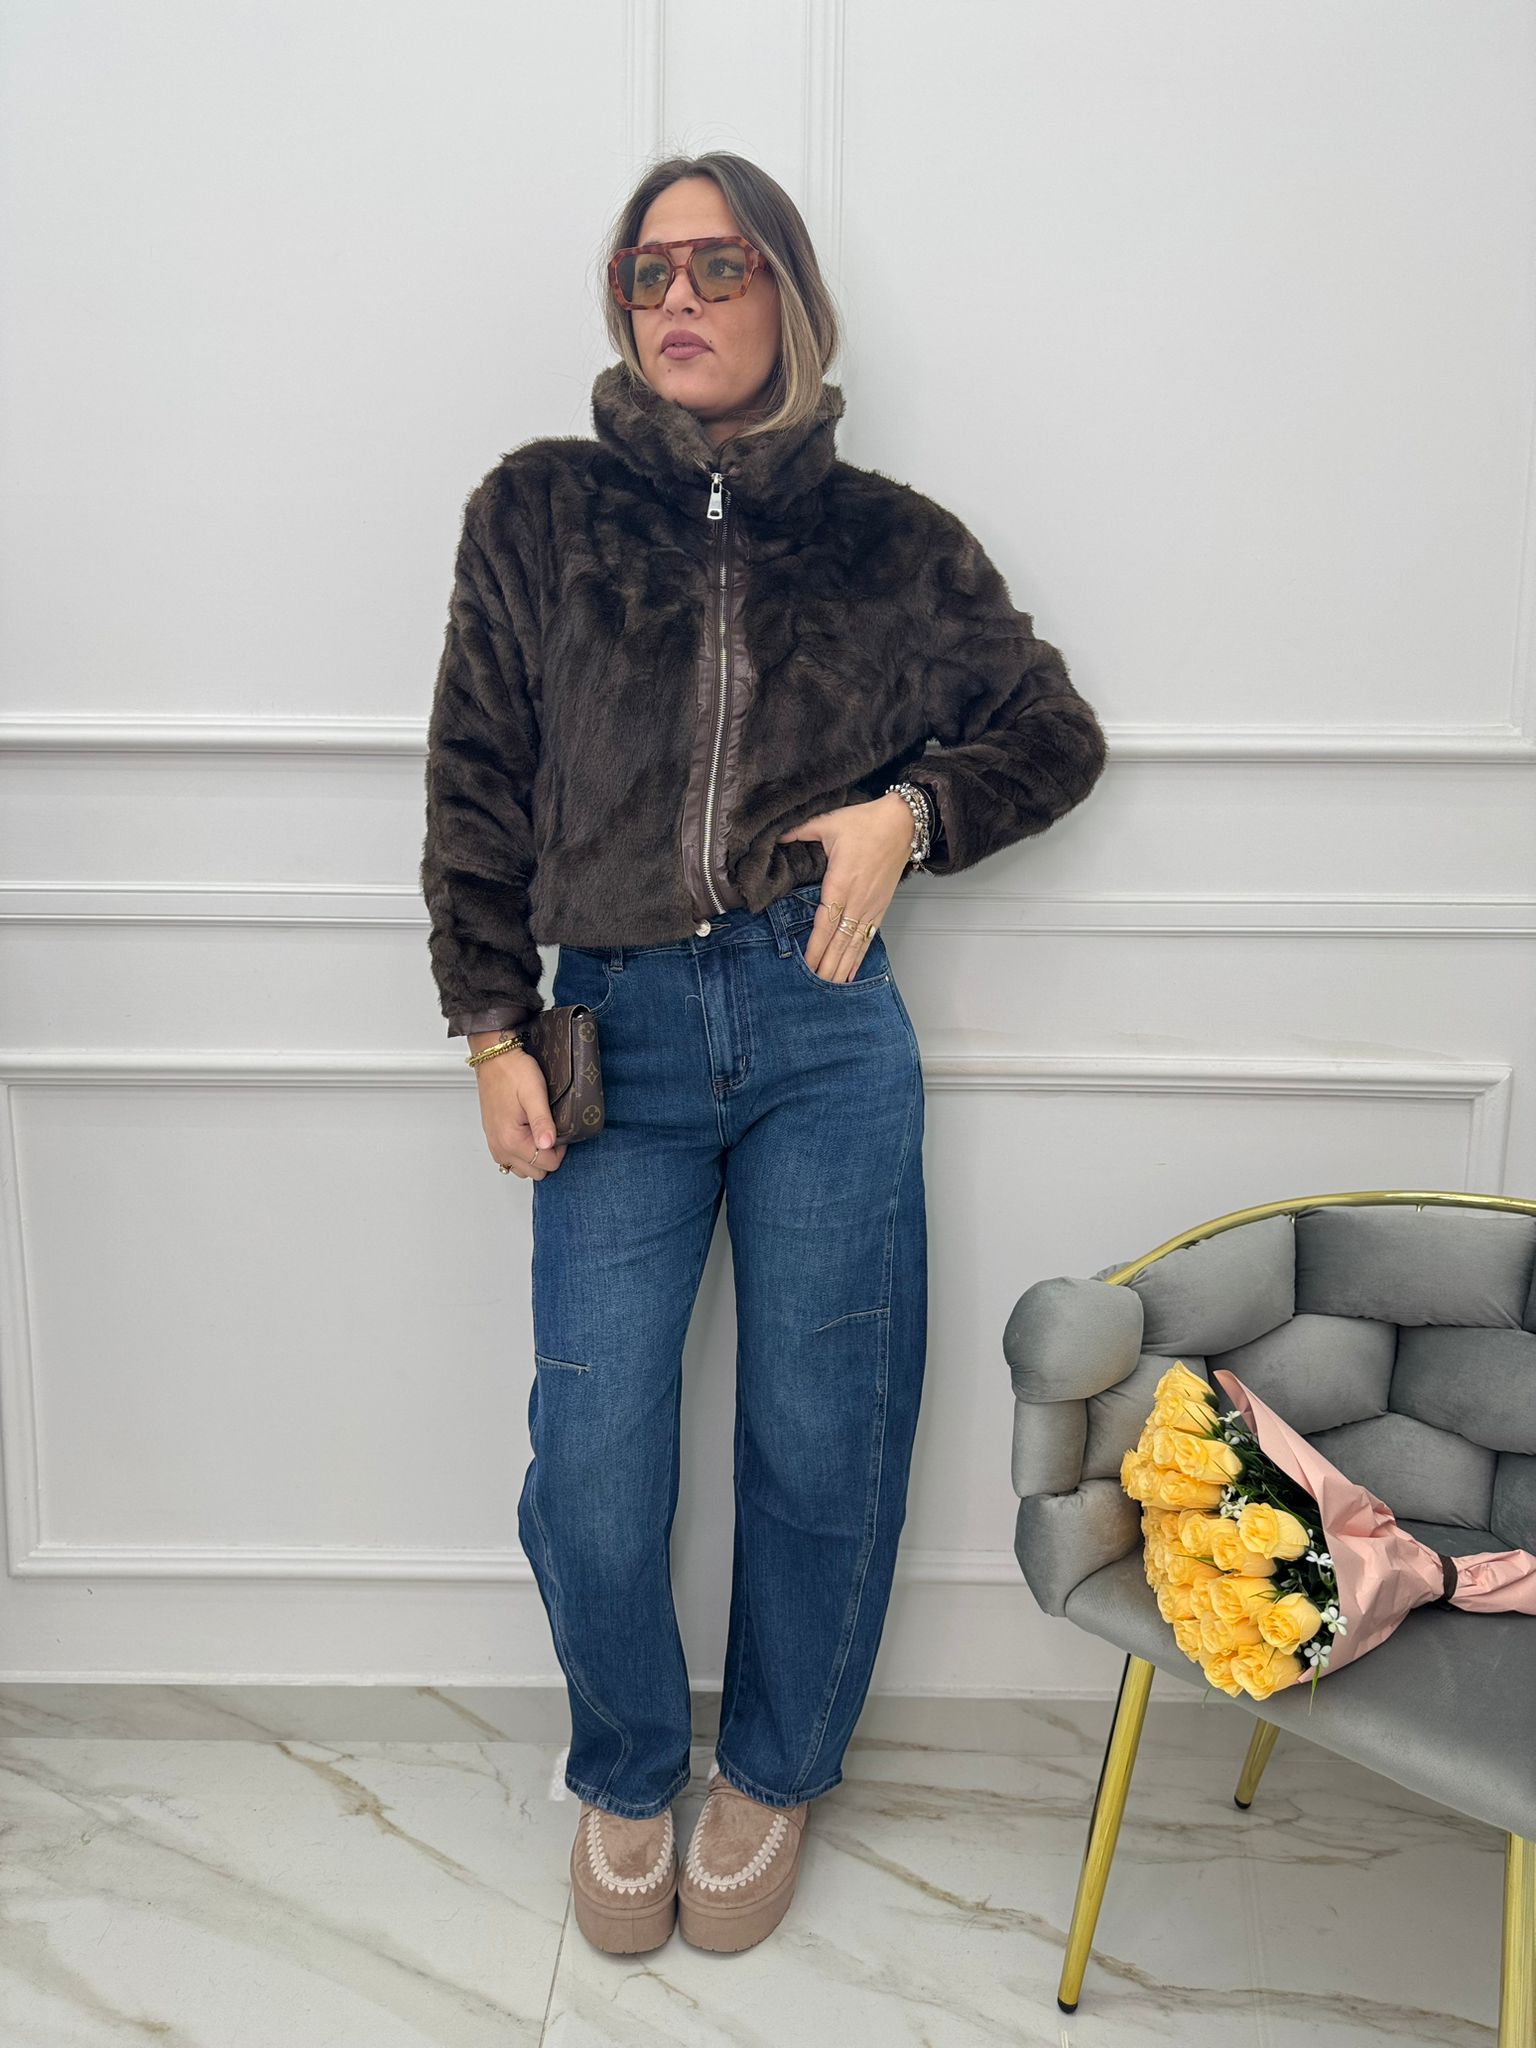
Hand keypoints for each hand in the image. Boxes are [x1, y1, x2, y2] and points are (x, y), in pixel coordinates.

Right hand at [471, 1043, 567, 1177]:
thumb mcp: (534, 1093)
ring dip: (535, 1156)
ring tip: (538, 1131)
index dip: (559, 1149)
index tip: (557, 1128)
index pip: (547, 1165)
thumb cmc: (513, 1071)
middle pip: (536, 1171)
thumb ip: (542, 1121)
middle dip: (547, 1154)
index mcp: (511, 1140)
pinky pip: (512, 1160)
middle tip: (549, 1129)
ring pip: (524, 1169)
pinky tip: (528, 1134)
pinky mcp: (494, 1139)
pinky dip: (523, 1153)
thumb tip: (548, 1145)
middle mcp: (500, 1147)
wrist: (494, 1059)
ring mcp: (495, 1145)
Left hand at [776, 792, 912, 981]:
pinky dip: (859, 957)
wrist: (903, 824)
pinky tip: (851, 973)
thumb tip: (778, 835)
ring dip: (842, 966)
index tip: (806, 964)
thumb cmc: (867, 823)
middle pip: (840, 940)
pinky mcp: (881, 907)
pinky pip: (868, 937)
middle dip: (827, 964)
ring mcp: (871, 906)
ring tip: (830, 987)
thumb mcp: (829, 822)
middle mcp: (857, 900)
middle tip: (814, 987)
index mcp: (841, 882)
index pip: (825, 923)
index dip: (816, 946)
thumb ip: (801, 831)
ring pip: (854, 943)